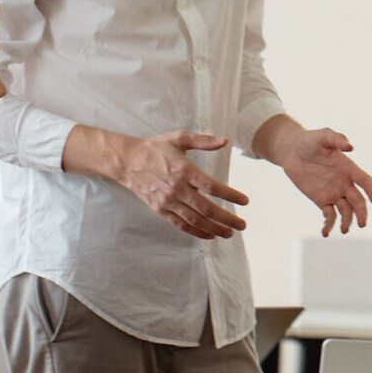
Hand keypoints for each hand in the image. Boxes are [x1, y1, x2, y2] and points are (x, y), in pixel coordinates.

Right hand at [115, 130, 250, 238]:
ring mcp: (167, 201)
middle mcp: (176, 188)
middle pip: (206, 207)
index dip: (230, 195)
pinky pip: (180, 224)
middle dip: (226, 218)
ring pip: (195, 219)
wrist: (127, 161)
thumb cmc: (156, 148)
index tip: (244, 201)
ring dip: (214, 228)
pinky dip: (196, 231)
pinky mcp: (160, 209)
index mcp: (183, 169)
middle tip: (242, 225)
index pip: (212, 186)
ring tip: (230, 233)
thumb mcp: (179, 138)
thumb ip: (203, 140)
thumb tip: (225, 140)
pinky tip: (210, 235)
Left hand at [272, 126, 371, 236]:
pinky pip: (328, 215)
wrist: (292, 150)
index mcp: (349, 169)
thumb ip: (336, 139)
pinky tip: (325, 232)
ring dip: (347, 221)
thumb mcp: (323, 135)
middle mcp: (345, 183)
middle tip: (362, 224)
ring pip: (346, 211)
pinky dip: (328, 225)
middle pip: (358, 201)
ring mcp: (334, 193)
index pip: (365, 181)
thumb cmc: (311, 140)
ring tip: (343, 230)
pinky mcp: (321, 200)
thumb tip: (350, 146)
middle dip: (362, 213)